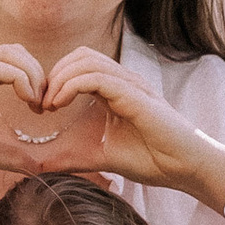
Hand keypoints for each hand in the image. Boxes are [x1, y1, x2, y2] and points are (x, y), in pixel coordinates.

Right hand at [0, 44, 49, 203]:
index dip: (33, 80)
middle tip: (44, 105)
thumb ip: (5, 155)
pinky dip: (20, 80)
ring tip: (36, 103)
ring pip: (10, 53)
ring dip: (32, 75)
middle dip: (38, 73)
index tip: (41, 109)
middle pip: (15, 50)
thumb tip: (35, 166)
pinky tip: (26, 101)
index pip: (11, 61)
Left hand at [36, 48, 224, 205]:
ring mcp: (130, 85)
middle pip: (81, 55)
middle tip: (40, 103)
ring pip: (87, 60)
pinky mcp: (135, 95)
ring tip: (49, 104)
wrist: (184, 168)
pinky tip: (59, 104)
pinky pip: (97, 77)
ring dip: (60, 78)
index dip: (55, 80)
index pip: (79, 65)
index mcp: (115, 90)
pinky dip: (72, 85)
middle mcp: (123, 81)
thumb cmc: (152, 160)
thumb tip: (40, 167)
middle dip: (54, 74)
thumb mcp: (100, 158)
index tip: (41, 107)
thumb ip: (71, 158)